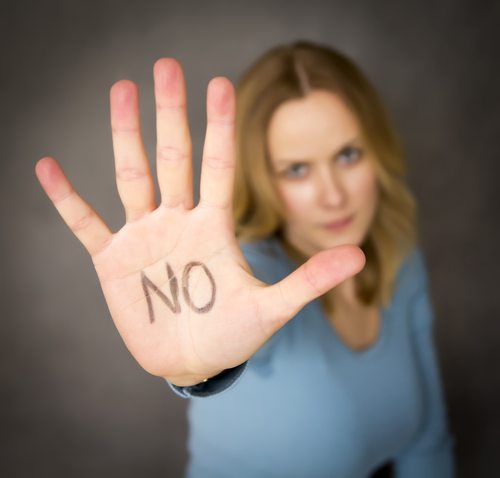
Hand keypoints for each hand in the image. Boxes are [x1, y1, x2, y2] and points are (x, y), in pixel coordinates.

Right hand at [36, 59, 364, 385]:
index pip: (218, 166)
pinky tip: (48, 169)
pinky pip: (86, 223)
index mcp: (213, 226)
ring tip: (122, 90)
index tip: (219, 84)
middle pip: (174, 158)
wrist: (194, 360)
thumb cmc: (232, 334)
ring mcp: (143, 237)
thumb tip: (360, 253)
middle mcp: (178, 221)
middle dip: (170, 115)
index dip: (219, 127)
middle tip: (167, 66)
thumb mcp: (272, 308)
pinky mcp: (113, 261)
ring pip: (132, 177)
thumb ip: (309, 279)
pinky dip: (67, 199)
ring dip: (125, 136)